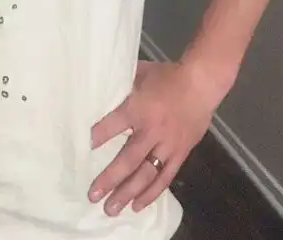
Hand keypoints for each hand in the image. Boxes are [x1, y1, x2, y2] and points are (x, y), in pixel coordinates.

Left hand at [89, 60, 225, 216]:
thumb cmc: (167, 76)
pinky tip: (137, 205)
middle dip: (109, 179)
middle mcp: (151, 130)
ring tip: (111, 208)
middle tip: (93, 195)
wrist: (201, 83)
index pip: (112, 125)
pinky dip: (151, 192)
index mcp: (138, 108)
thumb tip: (99, 88)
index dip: (96, 137)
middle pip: (128, 159)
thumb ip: (121, 84)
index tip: (81, 149)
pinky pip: (165, 177)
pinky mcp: (180, 153)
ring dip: (128, 192)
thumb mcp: (139, 73)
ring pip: (146, 174)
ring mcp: (167, 145)